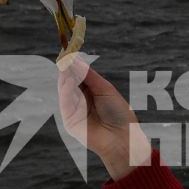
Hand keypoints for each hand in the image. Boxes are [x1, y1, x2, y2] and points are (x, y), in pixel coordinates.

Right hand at [59, 59, 150, 180]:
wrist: (124, 137)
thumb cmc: (119, 113)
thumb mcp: (104, 89)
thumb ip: (88, 75)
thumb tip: (74, 59)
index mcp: (90, 91)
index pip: (77, 75)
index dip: (72, 64)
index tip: (68, 51)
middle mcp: (80, 100)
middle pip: (69, 81)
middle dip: (66, 68)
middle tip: (64, 55)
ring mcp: (73, 111)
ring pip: (65, 91)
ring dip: (65, 77)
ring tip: (66, 65)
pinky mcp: (69, 121)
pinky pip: (65, 104)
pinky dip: (65, 92)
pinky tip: (69, 82)